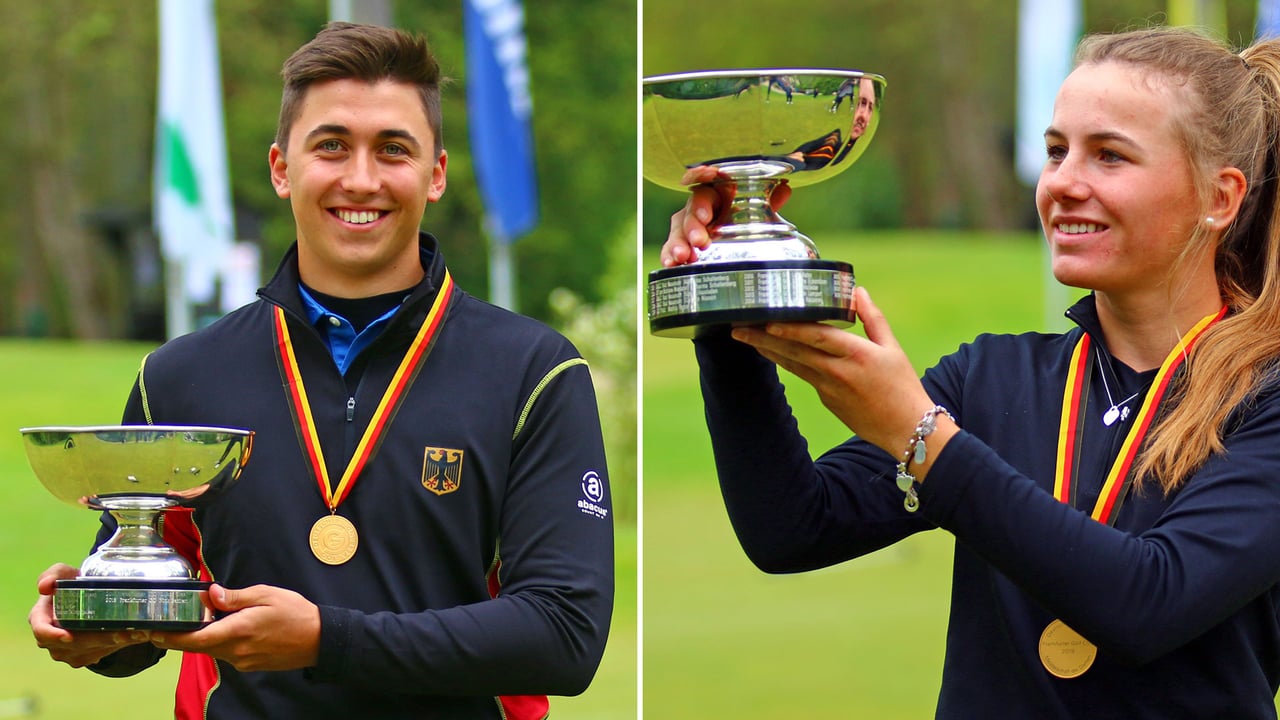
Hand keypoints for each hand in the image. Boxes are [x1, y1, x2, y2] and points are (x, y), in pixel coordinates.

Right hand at [30, 564, 150, 667]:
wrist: (86, 595)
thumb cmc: (70, 583)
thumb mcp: (62, 573)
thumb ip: (53, 574)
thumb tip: (45, 586)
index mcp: (40, 619)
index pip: (42, 631)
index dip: (53, 636)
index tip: (69, 636)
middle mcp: (49, 640)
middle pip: (73, 644)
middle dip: (98, 639)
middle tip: (121, 633)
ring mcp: (64, 652)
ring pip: (89, 651)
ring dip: (111, 643)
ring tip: (133, 633)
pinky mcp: (81, 657)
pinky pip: (98, 654)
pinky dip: (116, 646)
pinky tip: (132, 636)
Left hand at [150, 584, 320, 671]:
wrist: (319, 640)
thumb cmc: (296, 614)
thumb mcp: (265, 595)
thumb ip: (234, 597)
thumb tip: (210, 593)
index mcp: (238, 631)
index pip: (195, 639)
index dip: (170, 637)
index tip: (153, 631)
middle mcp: (236, 651)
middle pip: (198, 646)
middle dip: (182, 636)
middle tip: (169, 622)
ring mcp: (242, 661)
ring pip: (212, 650)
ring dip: (205, 637)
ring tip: (207, 619)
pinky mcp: (249, 665)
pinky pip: (227, 653)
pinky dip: (221, 641)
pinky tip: (230, 628)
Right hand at [659, 165, 792, 266]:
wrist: (732, 233)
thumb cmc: (740, 215)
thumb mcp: (754, 209)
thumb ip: (768, 201)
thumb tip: (785, 189)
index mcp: (714, 197)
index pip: (704, 195)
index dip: (703, 205)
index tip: (707, 217)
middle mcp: (698, 211)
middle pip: (688, 215)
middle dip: (691, 228)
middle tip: (698, 243)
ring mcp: (687, 229)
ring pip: (677, 233)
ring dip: (677, 244)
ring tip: (682, 257)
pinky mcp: (681, 246)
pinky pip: (670, 249)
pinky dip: (668, 256)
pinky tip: (670, 265)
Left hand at [730, 287, 956, 475]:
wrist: (906, 429)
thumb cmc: (902, 386)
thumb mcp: (892, 348)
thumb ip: (872, 318)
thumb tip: (856, 291)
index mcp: (857, 355)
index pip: (818, 338)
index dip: (792, 330)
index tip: (768, 322)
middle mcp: (838, 372)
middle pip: (794, 352)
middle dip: (763, 339)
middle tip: (737, 327)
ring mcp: (828, 388)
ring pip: (792, 364)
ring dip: (767, 350)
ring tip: (744, 336)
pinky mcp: (825, 399)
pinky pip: (802, 375)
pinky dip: (785, 361)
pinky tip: (769, 351)